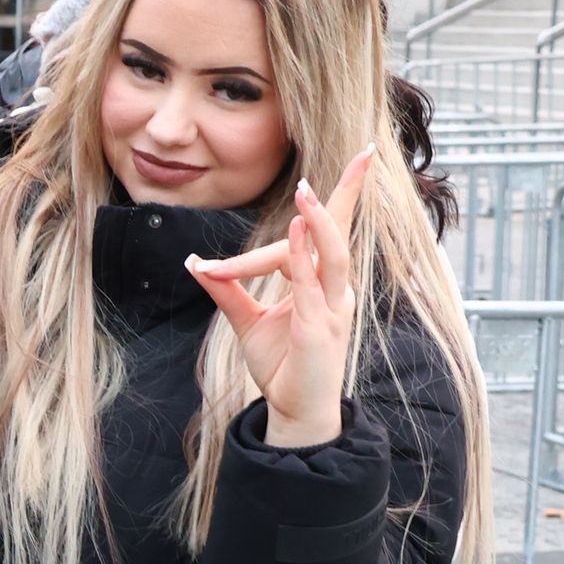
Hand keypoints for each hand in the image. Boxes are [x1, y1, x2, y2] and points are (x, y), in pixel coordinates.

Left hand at [188, 146, 371, 452]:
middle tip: (367, 151)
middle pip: (346, 231)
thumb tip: (196, 264)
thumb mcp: (247, 321)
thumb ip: (227, 290)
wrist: (296, 412)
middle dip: (355, 191)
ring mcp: (332, 309)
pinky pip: (311, 288)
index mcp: (323, 284)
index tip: (345, 163)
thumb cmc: (283, 366)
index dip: (331, 201)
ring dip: (320, 221)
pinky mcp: (319, 330)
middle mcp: (336, 290)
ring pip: (334, 255)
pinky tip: (296, 232)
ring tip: (307, 189)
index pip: (329, 232)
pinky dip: (302, 259)